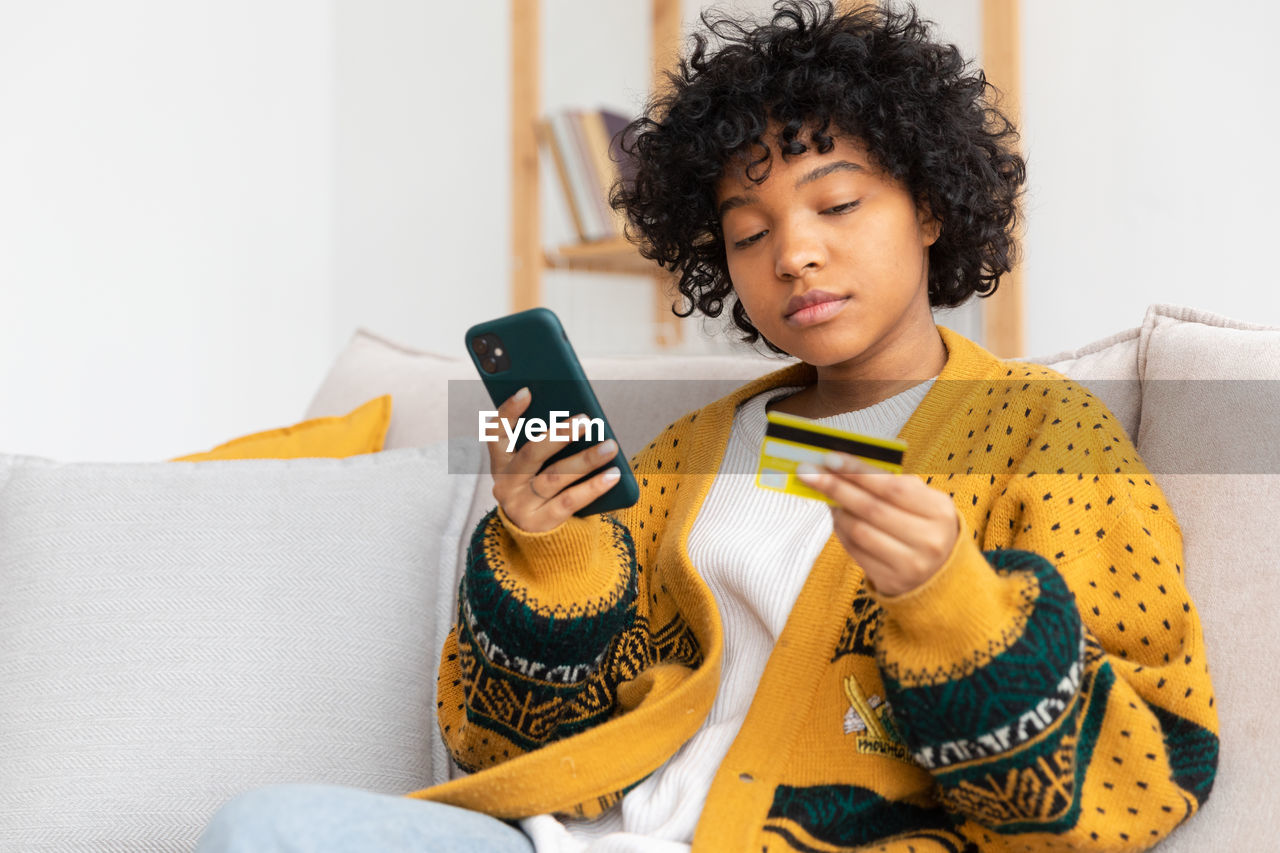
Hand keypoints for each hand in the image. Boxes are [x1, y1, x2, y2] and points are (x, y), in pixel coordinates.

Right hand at [485, 388, 621, 532]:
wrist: (539, 540)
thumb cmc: (542, 488)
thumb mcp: (535, 468)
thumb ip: (547, 444)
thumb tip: (579, 420)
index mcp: (501, 461)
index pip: (496, 432)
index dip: (509, 411)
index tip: (527, 391)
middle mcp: (506, 483)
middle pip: (531, 454)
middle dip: (559, 434)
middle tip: (586, 420)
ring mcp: (521, 505)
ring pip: (555, 477)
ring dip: (585, 460)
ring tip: (610, 446)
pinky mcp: (540, 524)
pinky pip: (570, 501)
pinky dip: (593, 487)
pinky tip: (613, 474)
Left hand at [796, 453, 959, 596]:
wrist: (941, 575)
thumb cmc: (924, 526)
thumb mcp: (922, 501)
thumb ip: (891, 482)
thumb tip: (843, 465)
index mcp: (939, 511)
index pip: (892, 486)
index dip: (858, 471)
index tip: (829, 458)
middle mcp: (928, 540)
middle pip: (871, 508)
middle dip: (835, 487)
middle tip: (807, 472)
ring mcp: (911, 564)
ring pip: (859, 531)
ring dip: (836, 510)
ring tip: (825, 494)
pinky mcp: (892, 581)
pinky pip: (855, 551)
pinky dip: (840, 530)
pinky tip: (837, 517)